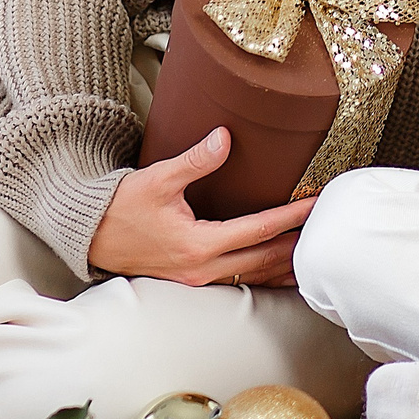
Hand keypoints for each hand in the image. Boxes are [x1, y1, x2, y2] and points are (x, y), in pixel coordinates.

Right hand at [87, 128, 313, 287]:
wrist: (91, 235)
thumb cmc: (122, 206)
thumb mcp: (158, 179)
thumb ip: (195, 160)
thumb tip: (224, 136)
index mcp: (197, 245)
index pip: (258, 230)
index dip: (291, 218)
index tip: (316, 205)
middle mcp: (202, 270)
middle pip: (264, 259)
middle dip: (297, 244)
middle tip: (327, 228)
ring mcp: (197, 281)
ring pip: (254, 275)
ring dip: (285, 264)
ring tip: (314, 252)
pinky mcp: (193, 282)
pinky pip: (240, 280)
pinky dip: (264, 273)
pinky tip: (280, 268)